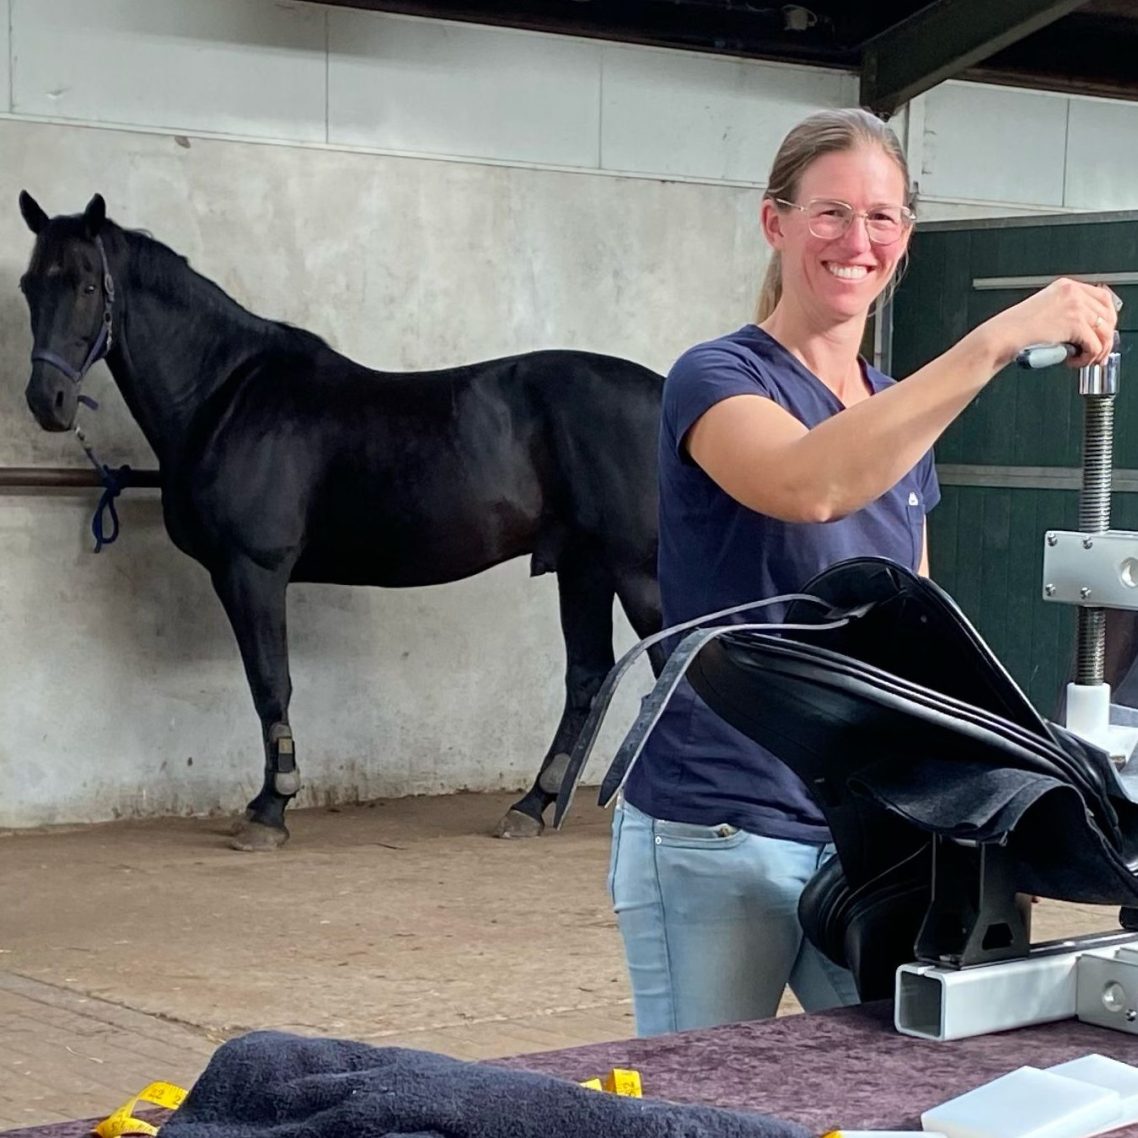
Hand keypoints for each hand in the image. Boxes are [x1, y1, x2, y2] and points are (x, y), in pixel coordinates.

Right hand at [983, 278, 1118, 369]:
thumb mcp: (1045, 310)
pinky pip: (1095, 346)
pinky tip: (1073, 361)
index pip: (1102, 298)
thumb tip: (1087, 328)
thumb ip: (1066, 312)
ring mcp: (1075, 307)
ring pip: (1105, 332)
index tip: (1102, 333)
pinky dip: (1087, 358)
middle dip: (1106, 337)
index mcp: (1066, 286)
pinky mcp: (1075, 324)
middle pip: (1108, 315)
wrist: (1001, 336)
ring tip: (1083, 359)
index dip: (1107, 319)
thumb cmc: (1014, 329)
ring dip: (1098, 351)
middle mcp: (1073, 293)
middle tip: (1095, 352)